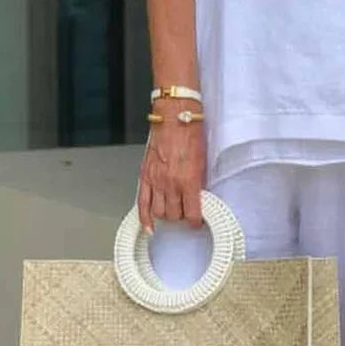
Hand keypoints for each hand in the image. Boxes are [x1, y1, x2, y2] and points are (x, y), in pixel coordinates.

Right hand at [137, 101, 205, 232]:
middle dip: (181, 217)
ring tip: (172, 211)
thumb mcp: (202, 161)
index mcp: (188, 180)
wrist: (174, 118)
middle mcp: (171, 183)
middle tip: (185, 213)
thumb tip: (199, 197)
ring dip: (166, 215)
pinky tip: (149, 226)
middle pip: (174, 215)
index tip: (197, 221)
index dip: (195, 221)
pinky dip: (144, 217)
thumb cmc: (190, 134)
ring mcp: (155, 181)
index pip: (191, 213)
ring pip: (159, 212)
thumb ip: (199, 182)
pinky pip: (142, 203)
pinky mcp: (145, 176)